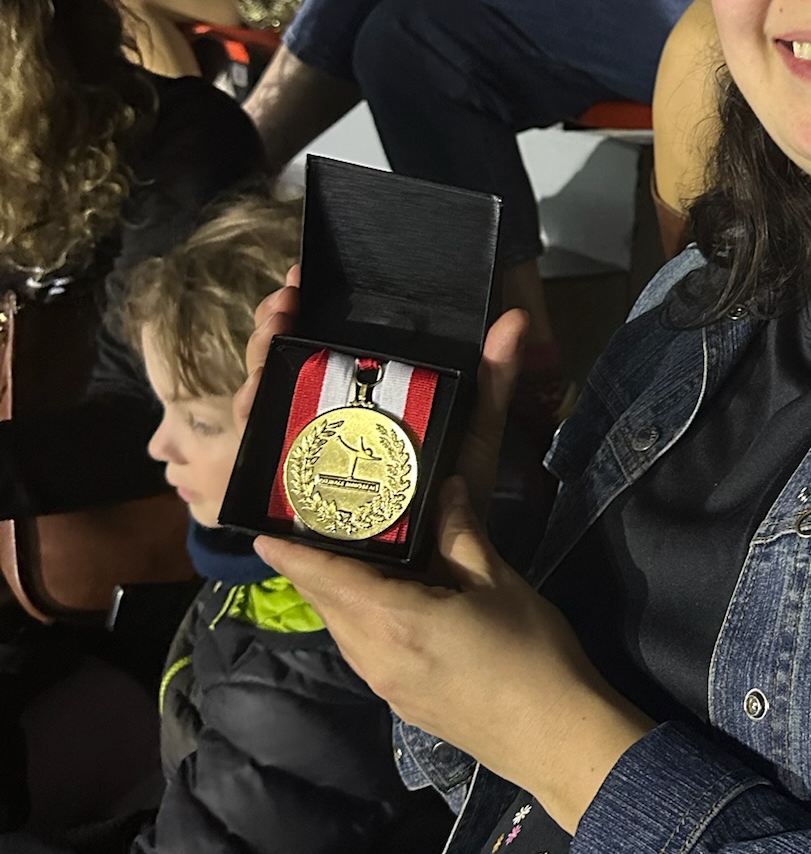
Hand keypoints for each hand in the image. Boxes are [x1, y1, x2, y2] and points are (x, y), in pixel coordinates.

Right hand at [237, 283, 517, 523]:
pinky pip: (257, 451)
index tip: (297, 275)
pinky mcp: (284, 496)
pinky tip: (251, 395)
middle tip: (281, 303)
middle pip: (284, 363)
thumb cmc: (453, 501)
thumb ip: (493, 383)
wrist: (435, 578)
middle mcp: (322, 423)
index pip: (320, 345)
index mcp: (362, 402)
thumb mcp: (471, 436)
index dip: (302, 309)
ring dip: (259, 361)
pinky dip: (250, 418)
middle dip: (274, 326)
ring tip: (270, 335)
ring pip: (262, 399)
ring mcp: (300, 456)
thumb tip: (516, 318)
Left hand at [261, 475, 650, 831]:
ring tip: (344, 556)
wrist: (556, 739)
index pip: (325, 579)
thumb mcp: (498, 583)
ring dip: (336, 596)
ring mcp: (385, 684)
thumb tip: (444, 490)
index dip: (291, 556)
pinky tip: (383, 602)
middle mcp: (374, 655)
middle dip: (312, 568)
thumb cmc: (530, 654)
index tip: (260, 534)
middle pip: (328, 605)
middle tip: (311, 526)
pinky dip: (359, 620)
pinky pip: (364, 651)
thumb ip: (461, 535)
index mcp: (392, 620)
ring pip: (345, 630)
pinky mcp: (403, 701)